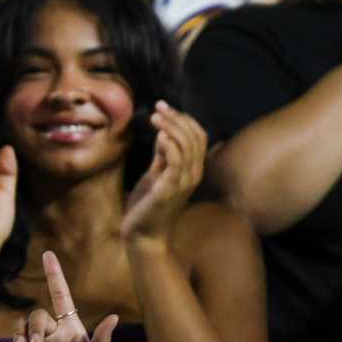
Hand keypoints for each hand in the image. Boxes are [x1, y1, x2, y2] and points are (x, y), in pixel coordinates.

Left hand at [120, 101, 207, 244]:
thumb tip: (163, 133)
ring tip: (156, 117)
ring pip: (187, 147)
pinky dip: (170, 147)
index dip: (183, 119)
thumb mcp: (156, 175)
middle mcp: (193, 174)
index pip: (198, 136)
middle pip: (195, 137)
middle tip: (158, 108)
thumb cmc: (148, 205)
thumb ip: (162, 156)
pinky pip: (176, 163)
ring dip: (172, 128)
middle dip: (177, 118)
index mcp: (192, 169)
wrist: (143, 234)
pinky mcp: (170, 190)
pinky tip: (160, 136)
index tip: (163, 107)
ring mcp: (184, 183)